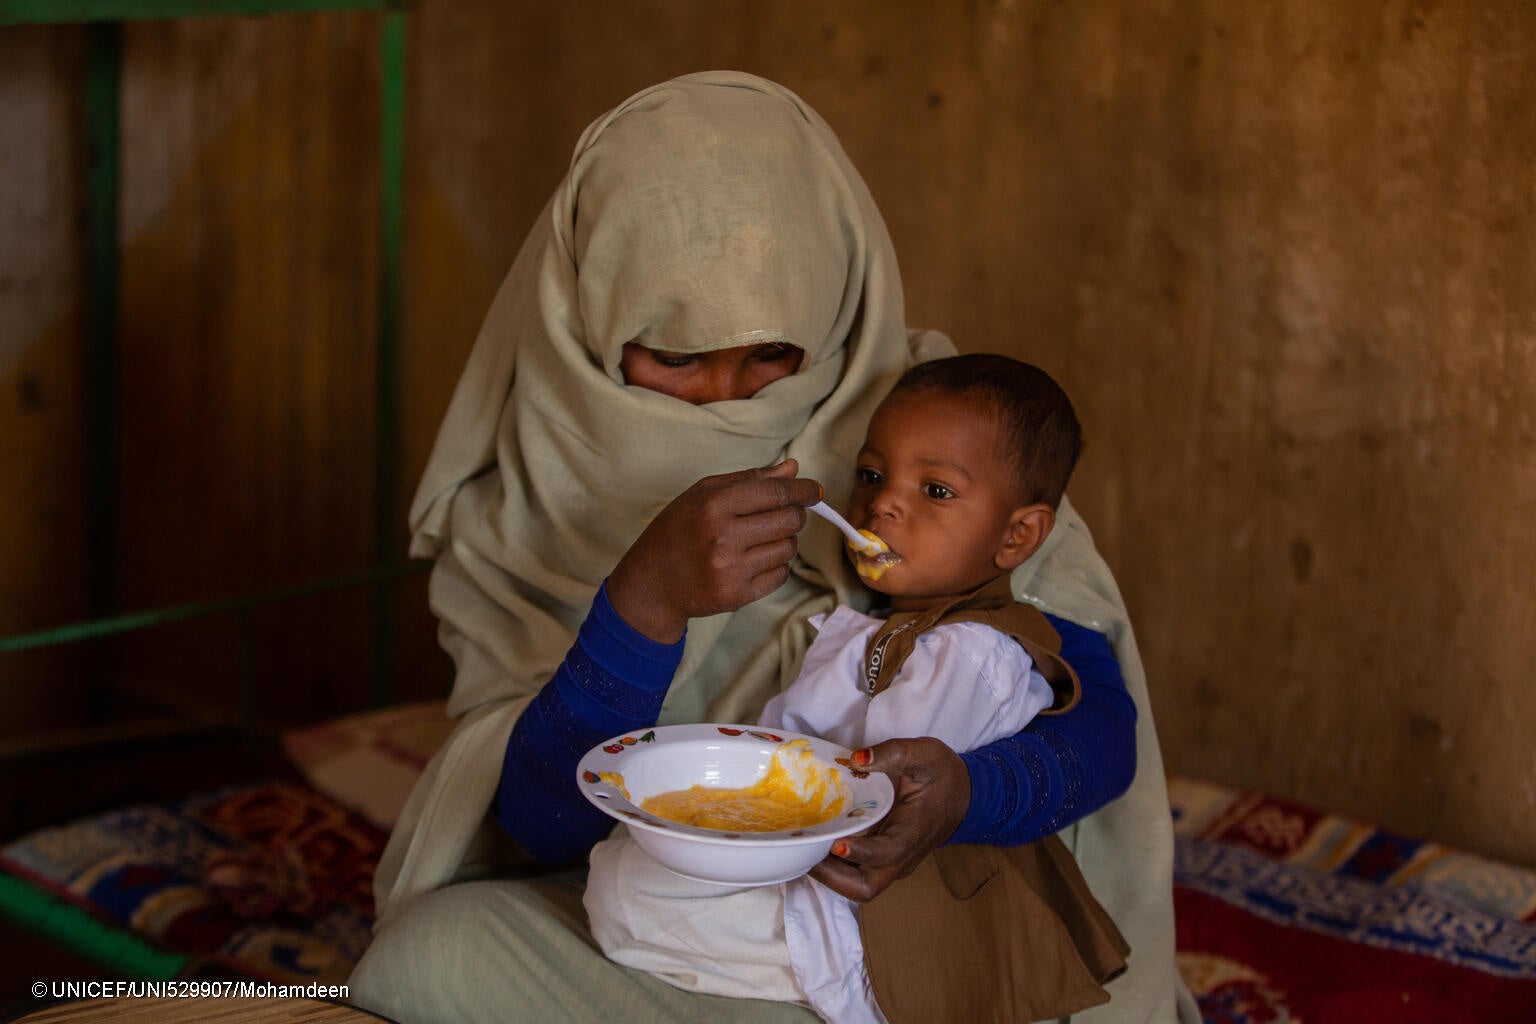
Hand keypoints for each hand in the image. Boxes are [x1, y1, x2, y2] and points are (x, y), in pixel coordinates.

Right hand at [606, 459, 821, 643]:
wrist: (651, 581)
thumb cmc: (677, 531)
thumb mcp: (703, 494)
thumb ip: (750, 480)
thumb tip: (793, 469)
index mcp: (714, 505)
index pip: (776, 493)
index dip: (803, 490)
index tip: (815, 490)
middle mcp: (723, 537)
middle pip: (789, 520)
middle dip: (795, 515)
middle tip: (785, 515)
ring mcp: (731, 570)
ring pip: (788, 549)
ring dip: (784, 541)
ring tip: (761, 539)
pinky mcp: (737, 596)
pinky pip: (780, 576)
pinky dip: (776, 566)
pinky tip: (755, 561)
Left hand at [810, 737, 971, 901]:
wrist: (966, 795)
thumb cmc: (944, 774)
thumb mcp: (924, 754)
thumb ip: (892, 753)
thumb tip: (857, 758)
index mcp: (914, 833)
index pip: (887, 853)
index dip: (861, 853)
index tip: (836, 843)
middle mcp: (901, 856)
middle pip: (866, 886)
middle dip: (833, 877)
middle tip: (806, 850)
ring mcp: (891, 860)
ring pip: (857, 884)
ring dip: (830, 873)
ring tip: (803, 846)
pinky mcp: (882, 857)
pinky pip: (856, 871)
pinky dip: (834, 864)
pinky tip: (814, 840)